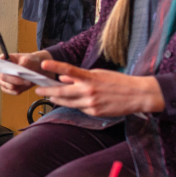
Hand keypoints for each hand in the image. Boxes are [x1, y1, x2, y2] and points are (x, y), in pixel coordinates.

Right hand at [0, 51, 54, 94]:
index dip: (0, 67)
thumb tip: (18, 72)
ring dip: (17, 85)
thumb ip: (22, 65)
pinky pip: (10, 91)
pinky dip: (16, 91)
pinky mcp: (8, 87)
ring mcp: (4, 80)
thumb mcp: (27, 60)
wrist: (35, 67)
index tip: (9, 70)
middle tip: (26, 80)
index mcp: (3, 60)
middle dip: (15, 80)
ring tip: (27, 82)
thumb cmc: (29, 61)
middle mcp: (1, 71)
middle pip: (3, 77)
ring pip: (6, 85)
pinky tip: (23, 87)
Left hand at [36, 61, 164, 115]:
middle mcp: (88, 91)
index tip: (43, 64)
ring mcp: (91, 103)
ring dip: (57, 100)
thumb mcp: (99, 74)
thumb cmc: (118, 82)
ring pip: (68, 103)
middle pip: (62, 93)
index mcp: (90, 78)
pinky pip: (80, 108)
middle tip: (38, 90)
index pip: (68, 70)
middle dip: (48, 92)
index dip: (55, 67)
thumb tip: (63, 78)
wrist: (137, 95)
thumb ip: (80, 77)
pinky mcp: (94, 112)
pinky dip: (75, 105)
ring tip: (50, 96)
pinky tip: (73, 102)